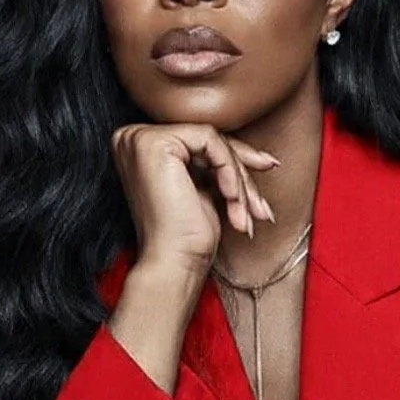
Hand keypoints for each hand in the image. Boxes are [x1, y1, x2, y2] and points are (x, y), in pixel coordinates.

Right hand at [110, 121, 279, 272]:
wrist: (173, 263)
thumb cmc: (187, 236)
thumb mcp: (206, 188)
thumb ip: (219, 163)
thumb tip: (264, 155)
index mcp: (138, 146)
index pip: (198, 141)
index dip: (235, 158)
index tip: (268, 168)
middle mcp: (131, 137)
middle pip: (206, 140)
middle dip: (241, 170)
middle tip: (261, 201)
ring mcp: (138, 138)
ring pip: (212, 140)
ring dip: (238, 177)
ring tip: (247, 211)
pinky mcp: (154, 143)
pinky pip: (210, 141)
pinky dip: (230, 170)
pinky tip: (232, 199)